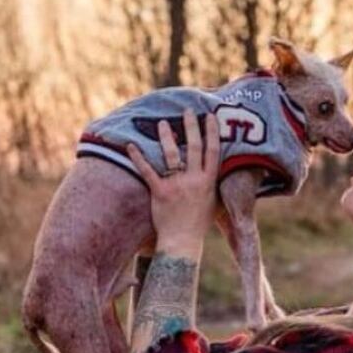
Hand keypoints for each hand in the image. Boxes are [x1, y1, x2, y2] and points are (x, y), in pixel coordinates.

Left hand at [127, 109, 219, 259]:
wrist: (183, 242)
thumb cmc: (199, 224)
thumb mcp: (214, 203)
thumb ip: (216, 186)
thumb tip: (221, 173)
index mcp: (209, 182)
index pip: (213, 151)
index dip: (212, 132)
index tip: (209, 117)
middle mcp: (195, 180)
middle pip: (194, 147)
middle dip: (191, 126)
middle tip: (187, 111)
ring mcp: (177, 185)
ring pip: (172, 155)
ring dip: (167, 136)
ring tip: (163, 123)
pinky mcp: (160, 192)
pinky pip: (148, 171)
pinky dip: (138, 157)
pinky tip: (131, 145)